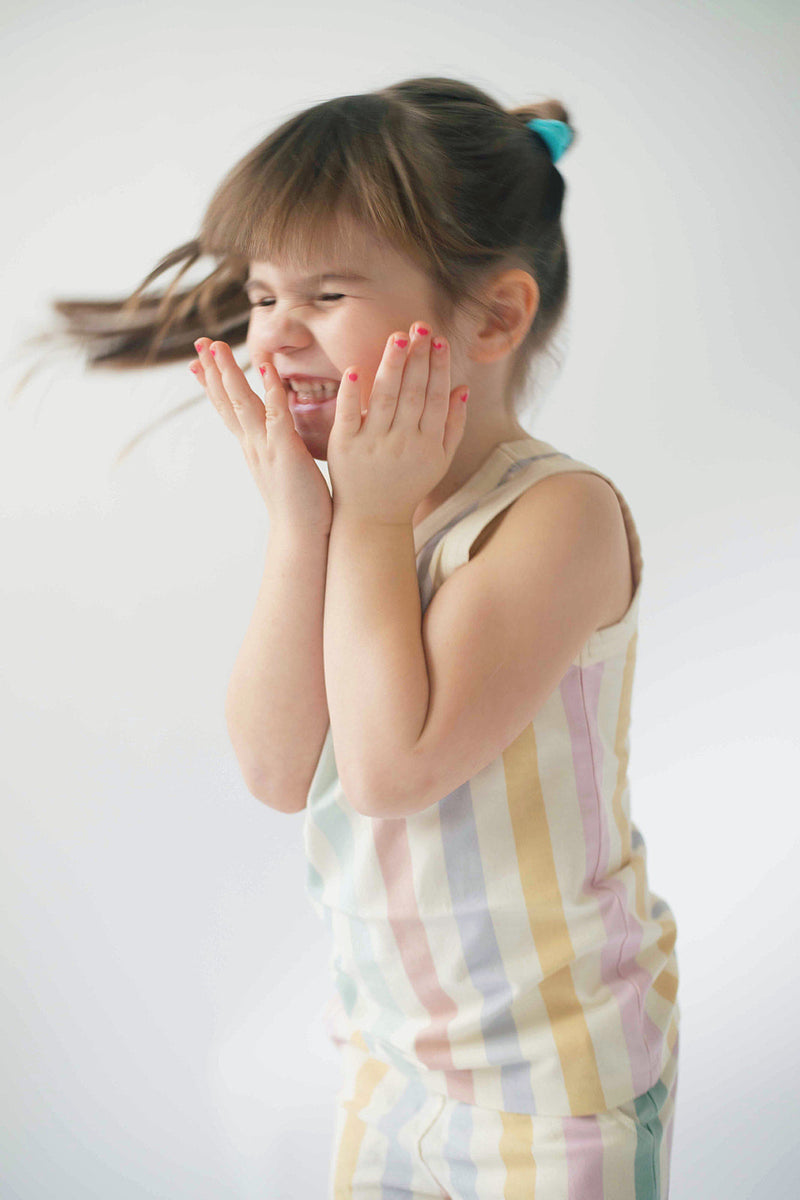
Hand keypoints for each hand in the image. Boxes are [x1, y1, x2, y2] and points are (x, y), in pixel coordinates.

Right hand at [192, 338, 332, 535]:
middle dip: (212, 371)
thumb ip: (280, 450)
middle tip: (200, 343)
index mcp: (253, 448)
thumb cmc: (300, 507)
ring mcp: (265, 447)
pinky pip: (277, 415)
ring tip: (217, 346)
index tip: (199, 362)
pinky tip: (265, 369)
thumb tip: (281, 440)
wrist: (301, 536)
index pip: (228, 410)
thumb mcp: (284, 471)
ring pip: (243, 403)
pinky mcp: (285, 451)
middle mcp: (252, 445)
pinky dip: (271, 391)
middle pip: (227, 401)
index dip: (213, 385)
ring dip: (229, 373)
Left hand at [326, 323, 467, 524]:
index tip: (439, 341)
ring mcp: (372, 444)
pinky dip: (352, 393)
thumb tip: (462, 386)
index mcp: (427, 444)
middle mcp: (402, 442)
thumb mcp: (439, 460)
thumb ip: (453, 424)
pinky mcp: (344, 448)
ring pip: (385, 398)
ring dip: (392, 365)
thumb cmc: (408, 485)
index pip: (434, 397)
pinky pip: (349, 416)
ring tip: (398, 337)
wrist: (372, 519)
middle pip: (412, 393)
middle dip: (418, 358)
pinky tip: (356, 370)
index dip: (438, 368)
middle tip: (420, 327)